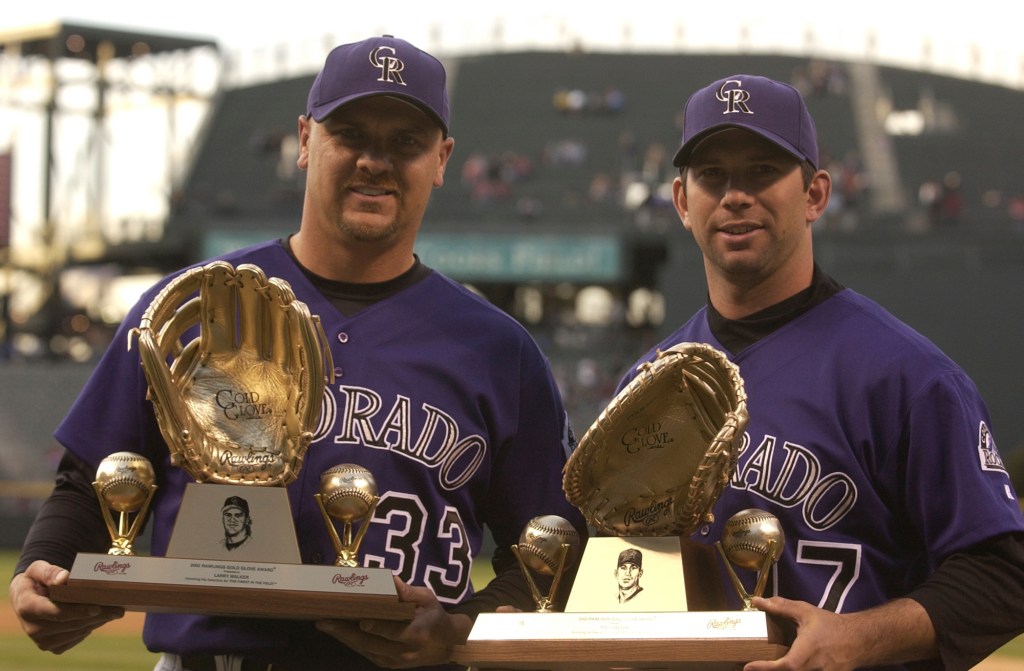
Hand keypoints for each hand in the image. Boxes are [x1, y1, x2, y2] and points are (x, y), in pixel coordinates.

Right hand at [9, 560, 124, 653]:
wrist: (28, 597)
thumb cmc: (36, 580)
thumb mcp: (38, 569)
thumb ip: (49, 572)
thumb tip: (64, 578)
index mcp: (27, 607)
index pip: (56, 613)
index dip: (77, 611)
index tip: (97, 608)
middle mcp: (32, 628)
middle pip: (71, 624)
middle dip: (96, 617)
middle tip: (119, 610)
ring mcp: (42, 640)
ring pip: (76, 633)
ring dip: (97, 623)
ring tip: (115, 612)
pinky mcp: (51, 646)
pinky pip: (75, 639)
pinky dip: (90, 628)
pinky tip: (101, 618)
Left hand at [316, 576, 472, 667]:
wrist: (446, 645)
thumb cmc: (435, 616)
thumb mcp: (428, 599)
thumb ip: (409, 591)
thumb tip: (390, 579)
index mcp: (417, 633)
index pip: (394, 633)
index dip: (378, 628)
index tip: (361, 622)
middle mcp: (404, 652)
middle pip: (372, 644)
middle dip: (346, 633)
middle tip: (325, 621)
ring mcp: (395, 662)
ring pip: (365, 651)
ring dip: (343, 639)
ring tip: (325, 625)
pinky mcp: (388, 665)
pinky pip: (366, 654)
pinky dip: (351, 643)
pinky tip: (338, 633)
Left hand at [743, 595, 936, 670]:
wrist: (860, 640)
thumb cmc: (831, 625)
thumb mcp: (805, 612)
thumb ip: (781, 607)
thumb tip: (758, 601)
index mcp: (808, 650)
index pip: (786, 665)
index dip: (766, 667)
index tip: (748, 667)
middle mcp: (816, 667)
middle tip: (750, 668)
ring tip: (764, 667)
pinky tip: (785, 668)